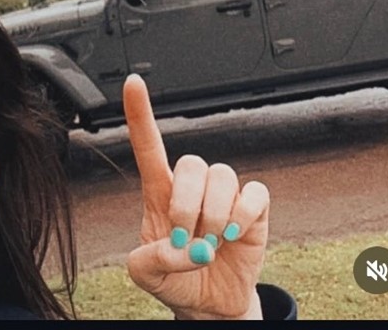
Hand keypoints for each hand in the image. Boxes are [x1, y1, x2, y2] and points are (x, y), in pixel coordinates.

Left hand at [123, 74, 268, 319]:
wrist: (210, 304)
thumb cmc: (175, 278)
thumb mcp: (145, 274)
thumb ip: (148, 260)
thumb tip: (180, 249)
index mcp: (160, 193)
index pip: (148, 146)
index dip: (139, 113)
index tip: (133, 83)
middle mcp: (193, 187)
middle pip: (191, 162)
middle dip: (187, 205)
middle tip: (186, 240)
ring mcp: (224, 194)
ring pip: (222, 176)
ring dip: (214, 217)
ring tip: (211, 244)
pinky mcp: (253, 209)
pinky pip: (254, 193)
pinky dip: (244, 215)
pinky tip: (235, 234)